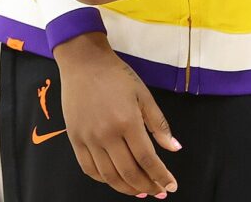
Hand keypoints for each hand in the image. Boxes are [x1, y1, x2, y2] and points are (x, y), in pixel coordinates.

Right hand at [55, 32, 180, 196]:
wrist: (84, 62)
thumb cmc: (116, 75)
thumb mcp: (143, 94)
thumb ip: (159, 123)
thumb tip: (174, 148)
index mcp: (128, 121)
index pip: (147, 159)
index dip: (160, 176)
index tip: (171, 186)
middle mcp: (107, 135)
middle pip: (129, 172)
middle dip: (147, 186)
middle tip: (159, 191)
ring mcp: (88, 139)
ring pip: (109, 176)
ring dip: (127, 188)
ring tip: (141, 190)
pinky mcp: (75, 139)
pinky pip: (90, 169)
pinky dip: (105, 179)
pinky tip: (116, 179)